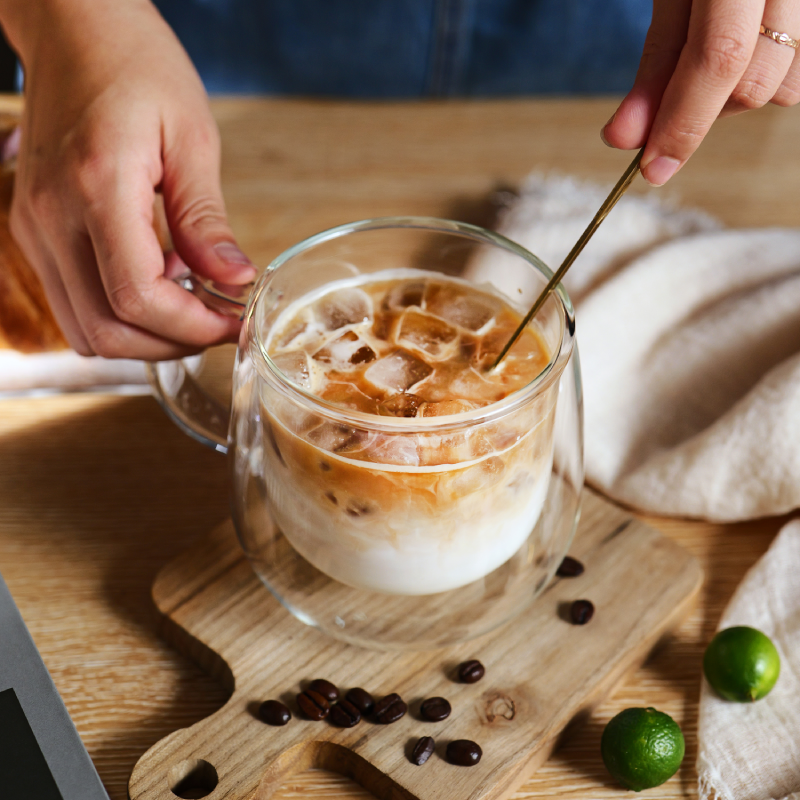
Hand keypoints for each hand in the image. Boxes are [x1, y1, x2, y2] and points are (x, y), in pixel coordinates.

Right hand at [3, 0, 254, 358]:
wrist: (74, 29)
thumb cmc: (137, 67)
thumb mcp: (192, 137)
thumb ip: (207, 220)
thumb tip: (235, 281)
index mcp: (96, 188)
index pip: (138, 297)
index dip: (191, 326)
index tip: (233, 321)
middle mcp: (51, 218)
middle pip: (105, 331)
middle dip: (171, 344)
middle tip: (218, 325)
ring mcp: (34, 228)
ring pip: (84, 329)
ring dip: (144, 337)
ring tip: (192, 306)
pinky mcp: (35, 232)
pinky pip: (75, 302)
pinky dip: (120, 313)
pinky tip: (160, 283)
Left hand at [603, 0, 799, 185]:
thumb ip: (653, 59)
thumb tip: (626, 137)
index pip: (718, 60)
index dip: (683, 123)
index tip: (652, 168)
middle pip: (754, 83)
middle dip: (700, 115)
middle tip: (658, 114)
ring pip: (782, 81)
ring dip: (730, 100)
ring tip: (695, 73)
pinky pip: (797, 63)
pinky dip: (758, 77)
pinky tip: (732, 60)